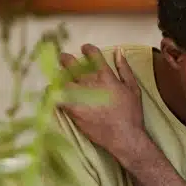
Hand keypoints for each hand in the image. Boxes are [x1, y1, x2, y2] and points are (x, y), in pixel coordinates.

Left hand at [59, 44, 144, 161]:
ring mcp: (80, 96)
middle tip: (64, 58)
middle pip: (71, 64)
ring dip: (59, 75)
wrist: (124, 136)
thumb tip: (118, 52)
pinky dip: (52, 92)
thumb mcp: (133, 89)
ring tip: (59, 77)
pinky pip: (55, 96)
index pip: (92, 55)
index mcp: (106, 76)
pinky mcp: (72, 109)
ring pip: (61, 78)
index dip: (87, 49)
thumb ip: (125, 69)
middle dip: (65, 59)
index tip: (85, 49)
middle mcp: (91, 83)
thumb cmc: (131, 114)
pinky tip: (52, 92)